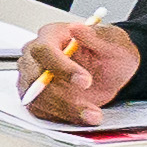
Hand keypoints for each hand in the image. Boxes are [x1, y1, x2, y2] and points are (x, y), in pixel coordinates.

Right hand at [20, 18, 142, 124]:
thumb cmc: (109, 52)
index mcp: (50, 36)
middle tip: (90, 107)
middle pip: (35, 78)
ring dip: (66, 111)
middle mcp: (36, 57)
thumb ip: (96, 36)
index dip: (62, 67)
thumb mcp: (113, 41)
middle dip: (62, 96)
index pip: (44, 50)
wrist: (113, 70)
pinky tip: (84, 116)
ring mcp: (33, 79)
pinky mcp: (38, 98)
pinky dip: (63, 117)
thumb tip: (77, 28)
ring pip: (37, 99)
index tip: (85, 81)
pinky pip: (41, 111)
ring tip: (93, 114)